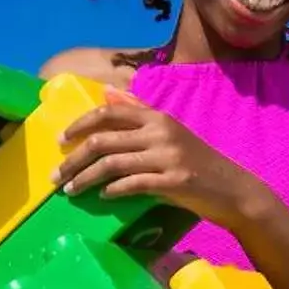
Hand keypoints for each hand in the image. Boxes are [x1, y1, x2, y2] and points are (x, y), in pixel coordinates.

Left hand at [54, 90, 266, 228]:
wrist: (233, 189)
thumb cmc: (197, 161)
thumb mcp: (169, 131)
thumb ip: (138, 112)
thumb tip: (106, 93)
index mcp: (156, 117)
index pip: (108, 113)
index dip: (79, 124)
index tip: (60, 140)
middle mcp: (160, 132)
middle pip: (103, 140)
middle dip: (73, 159)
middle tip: (55, 174)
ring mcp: (167, 156)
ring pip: (112, 164)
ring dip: (85, 178)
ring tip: (69, 190)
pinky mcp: (173, 181)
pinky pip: (133, 184)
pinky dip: (113, 190)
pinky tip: (103, 196)